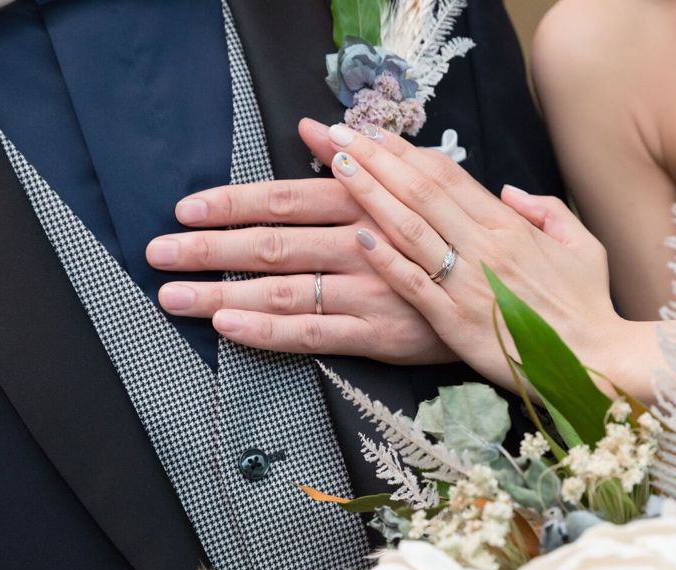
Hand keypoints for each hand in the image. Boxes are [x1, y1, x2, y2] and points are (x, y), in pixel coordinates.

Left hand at [145, 122, 454, 364]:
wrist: (517, 298)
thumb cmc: (465, 238)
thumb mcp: (428, 180)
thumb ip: (371, 155)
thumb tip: (317, 128)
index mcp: (367, 202)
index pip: (286, 197)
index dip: (232, 203)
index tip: (187, 207)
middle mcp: (362, 243)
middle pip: (271, 243)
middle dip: (207, 247)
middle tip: (158, 251)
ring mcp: (369, 291)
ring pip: (282, 290)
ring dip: (220, 291)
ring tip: (172, 295)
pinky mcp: (380, 334)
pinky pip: (313, 335)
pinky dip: (267, 331)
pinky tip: (226, 326)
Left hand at [304, 119, 642, 392]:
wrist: (594, 359)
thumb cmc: (589, 305)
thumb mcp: (582, 245)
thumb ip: (545, 211)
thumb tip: (508, 191)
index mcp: (511, 226)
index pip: (449, 176)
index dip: (408, 151)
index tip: (376, 132)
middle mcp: (485, 246)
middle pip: (421, 191)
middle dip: (376, 158)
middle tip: (339, 133)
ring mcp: (467, 283)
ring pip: (410, 228)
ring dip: (370, 194)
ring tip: (337, 166)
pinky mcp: (454, 322)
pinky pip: (413, 284)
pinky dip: (385, 258)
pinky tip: (357, 236)